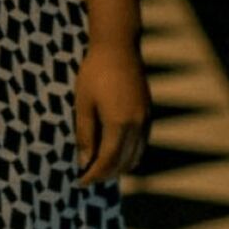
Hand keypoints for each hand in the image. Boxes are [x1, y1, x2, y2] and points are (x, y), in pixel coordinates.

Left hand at [74, 43, 151, 183]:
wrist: (119, 47)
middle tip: (87, 177)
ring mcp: (145, 120)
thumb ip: (85, 135)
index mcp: (118, 123)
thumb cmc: (95, 73)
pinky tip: (114, 152)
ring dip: (118, 167)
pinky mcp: (148, 114)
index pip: (107, 161)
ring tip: (99, 167)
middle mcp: (136, 125)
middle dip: (105, 174)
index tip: (80, 181)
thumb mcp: (83, 105)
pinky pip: (141, 144)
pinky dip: (129, 155)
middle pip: (123, 163)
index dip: (93, 175)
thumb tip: (84, 162)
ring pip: (135, 156)